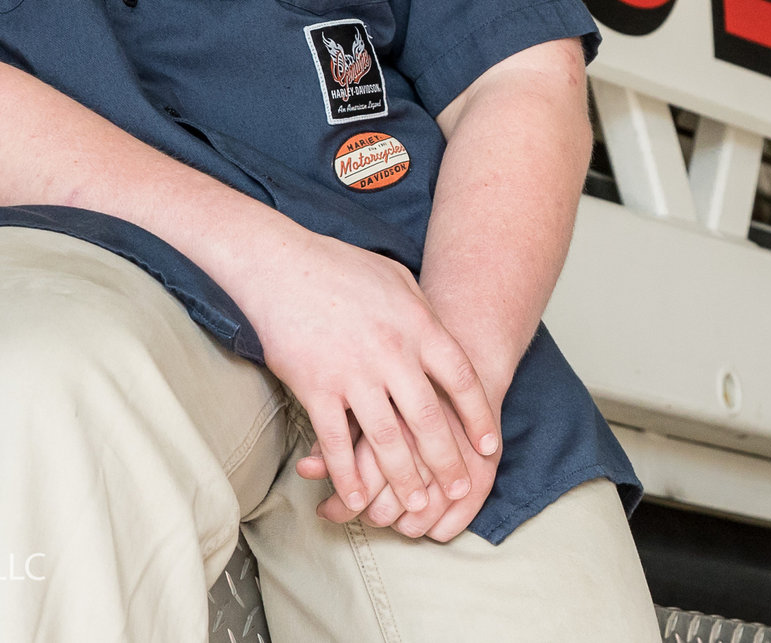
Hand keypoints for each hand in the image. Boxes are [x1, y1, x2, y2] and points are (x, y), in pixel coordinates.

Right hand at [214, 222, 498, 518]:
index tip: (487, 447)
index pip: (460, 379)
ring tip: (415, 506)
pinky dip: (347, 475)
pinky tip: (357, 497)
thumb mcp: (398, 279)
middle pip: (429, 419)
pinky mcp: (316, 387)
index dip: (478, 416)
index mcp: (418, 324)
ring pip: (387, 439)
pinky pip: (335, 442)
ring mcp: (353, 373)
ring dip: (403, 478)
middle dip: (447, 462)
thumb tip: (445, 338)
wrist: (282, 265)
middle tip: (457, 491)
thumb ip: (424, 314)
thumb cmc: (342, 269)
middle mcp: (392, 353)